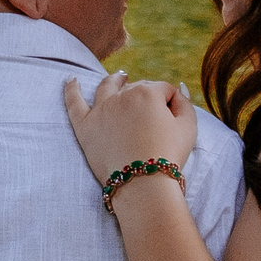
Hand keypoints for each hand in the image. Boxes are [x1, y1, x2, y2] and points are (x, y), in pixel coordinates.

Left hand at [61, 72, 199, 186]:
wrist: (143, 183)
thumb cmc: (169, 155)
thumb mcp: (189, 127)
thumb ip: (185, 103)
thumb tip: (178, 89)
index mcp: (148, 93)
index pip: (163, 89)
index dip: (171, 102)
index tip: (174, 118)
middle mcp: (122, 96)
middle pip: (138, 88)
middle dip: (148, 96)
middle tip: (156, 117)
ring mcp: (101, 109)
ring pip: (107, 87)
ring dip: (115, 80)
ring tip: (120, 77)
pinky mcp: (85, 126)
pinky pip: (74, 103)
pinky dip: (71, 90)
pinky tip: (71, 80)